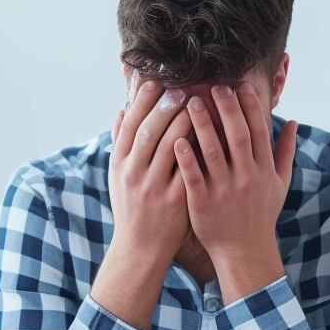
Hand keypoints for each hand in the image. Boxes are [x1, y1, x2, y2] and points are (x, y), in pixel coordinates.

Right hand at [90, 80, 192, 329]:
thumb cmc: (132, 207)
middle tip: (183, 85)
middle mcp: (133, 172)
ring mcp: (153, 186)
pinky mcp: (174, 199)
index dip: (141, 101)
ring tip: (199, 102)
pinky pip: (189, 167)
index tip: (155, 81)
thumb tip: (121, 109)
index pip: (129, 124)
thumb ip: (121, 142)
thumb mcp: (118, 175)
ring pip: (169, 144)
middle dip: (166, 104)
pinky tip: (212, 134)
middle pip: (149, 129)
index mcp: (119, 163)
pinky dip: (198, 148)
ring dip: (184, 120)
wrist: (140, 248)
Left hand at [174, 82, 297, 303]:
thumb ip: (284, 152)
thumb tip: (292, 121)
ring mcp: (225, 190)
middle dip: (227, 109)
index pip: (259, 131)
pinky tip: (177, 138)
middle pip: (238, 136)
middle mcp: (247, 177)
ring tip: (190, 102)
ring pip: (214, 152)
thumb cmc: (260, 215)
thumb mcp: (279, 184)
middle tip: (214, 86)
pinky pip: (194, 176)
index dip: (250, 107)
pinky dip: (187, 157)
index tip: (240, 85)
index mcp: (263, 170)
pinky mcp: (203, 203)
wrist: (244, 251)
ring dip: (203, 125)